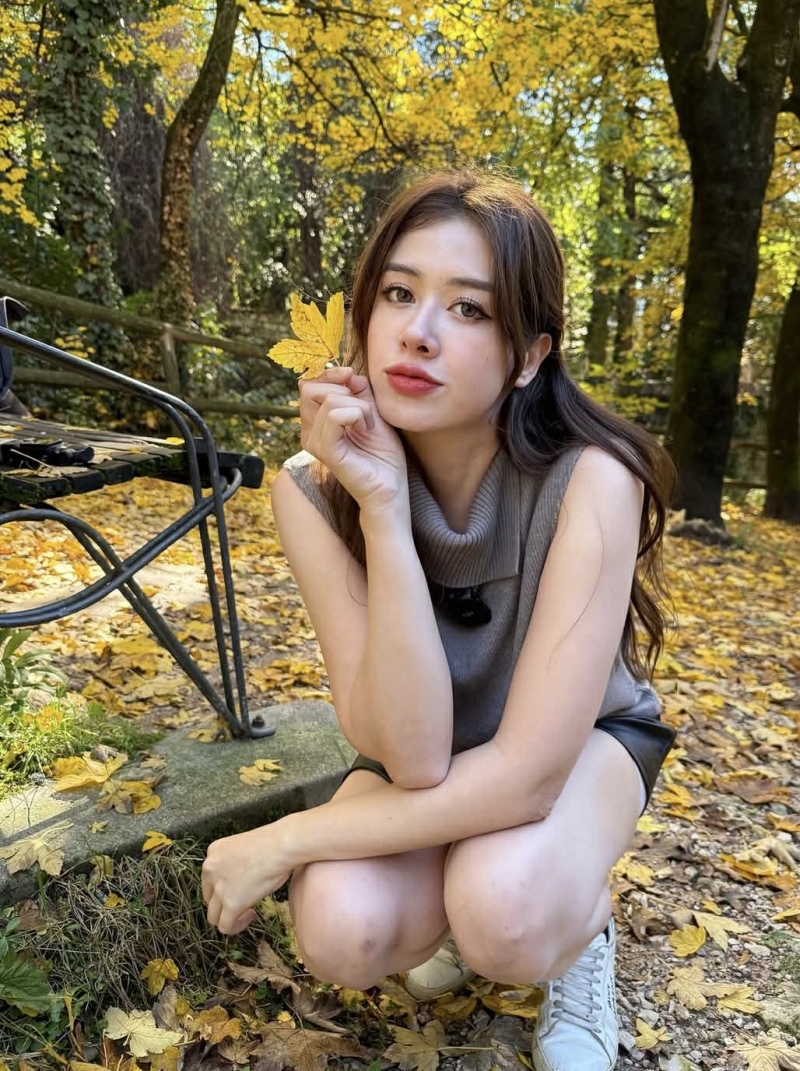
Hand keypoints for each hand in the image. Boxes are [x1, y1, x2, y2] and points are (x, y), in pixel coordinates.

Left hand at [202, 824, 292, 935]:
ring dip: (228, 917)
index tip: (241, 887)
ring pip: (213, 916)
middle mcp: (210, 869)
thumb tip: (245, 877)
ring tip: (248, 912)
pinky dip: (236, 927)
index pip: (210, 877)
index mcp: (214, 851)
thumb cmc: (273, 842)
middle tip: (243, 901)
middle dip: (224, 903)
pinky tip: (251, 915)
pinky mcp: (231, 904)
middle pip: (209, 897)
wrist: (280, 846)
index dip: (225, 886)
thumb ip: (237, 861)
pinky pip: (225, 926)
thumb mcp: (245, 846)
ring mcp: (219, 888)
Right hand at [299, 366, 407, 513]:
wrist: (391, 488)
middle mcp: (310, 433)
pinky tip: (366, 429)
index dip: (330, 374)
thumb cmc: (383, 456)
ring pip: (328, 400)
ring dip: (358, 405)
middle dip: (343, 389)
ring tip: (368, 424)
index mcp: (316, 423)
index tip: (352, 377)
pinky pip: (334, 416)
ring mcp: (315, 443)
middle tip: (364, 410)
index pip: (308, 385)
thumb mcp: (373, 414)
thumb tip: (349, 374)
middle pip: (310, 388)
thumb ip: (359, 392)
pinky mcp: (326, 452)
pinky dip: (357, 414)